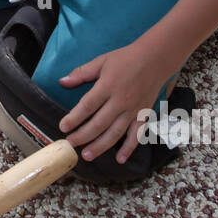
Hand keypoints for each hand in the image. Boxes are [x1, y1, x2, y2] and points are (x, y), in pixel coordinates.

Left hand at [57, 41, 177, 163]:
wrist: (156, 59)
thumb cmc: (126, 58)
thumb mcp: (101, 61)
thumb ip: (82, 73)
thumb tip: (62, 82)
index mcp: (108, 86)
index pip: (87, 106)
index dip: (74, 118)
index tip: (63, 127)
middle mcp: (120, 101)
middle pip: (99, 123)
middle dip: (83, 136)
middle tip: (70, 143)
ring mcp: (133, 110)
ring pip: (115, 133)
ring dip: (100, 146)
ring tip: (86, 155)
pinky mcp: (143, 115)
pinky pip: (136, 135)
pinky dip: (129, 148)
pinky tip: (119, 159)